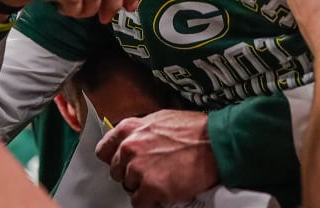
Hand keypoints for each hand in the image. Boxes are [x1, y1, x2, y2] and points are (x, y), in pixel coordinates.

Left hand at [95, 109, 217, 206]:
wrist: (216, 142)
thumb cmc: (194, 130)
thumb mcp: (160, 120)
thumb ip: (141, 132)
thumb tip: (133, 142)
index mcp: (129, 129)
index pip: (103, 150)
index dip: (114, 159)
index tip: (122, 165)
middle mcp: (129, 148)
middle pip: (116, 172)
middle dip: (131, 174)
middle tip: (151, 173)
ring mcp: (138, 168)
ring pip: (129, 188)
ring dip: (143, 188)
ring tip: (163, 181)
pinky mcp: (150, 188)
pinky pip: (139, 203)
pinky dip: (151, 202)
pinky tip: (165, 193)